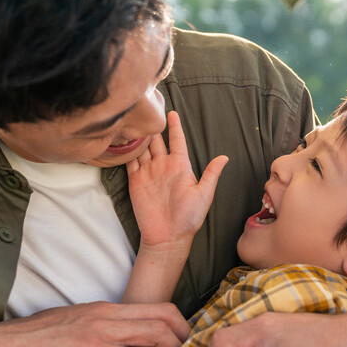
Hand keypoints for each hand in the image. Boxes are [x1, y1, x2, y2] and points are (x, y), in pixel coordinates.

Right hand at [0, 301, 189, 346]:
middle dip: (186, 337)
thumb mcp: (66, 332)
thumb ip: (91, 336)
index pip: (156, 306)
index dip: (178, 324)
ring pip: (157, 333)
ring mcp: (100, 330)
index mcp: (102, 309)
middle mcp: (106, 314)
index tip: (185, 346)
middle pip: (165, 315)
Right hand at [128, 111, 228, 250]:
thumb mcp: (204, 194)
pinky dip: (126, 150)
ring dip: (138, 136)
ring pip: (142, 148)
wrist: (168, 236)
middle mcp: (163, 166)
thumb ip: (211, 174)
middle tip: (146, 111)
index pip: (177, 140)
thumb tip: (225, 157)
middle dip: (152, 127)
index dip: (174, 126)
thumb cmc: (189, 217)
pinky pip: (130, 162)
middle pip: (156, 141)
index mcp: (180, 166)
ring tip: (132, 120)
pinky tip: (122, 139)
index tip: (172, 112)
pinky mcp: (135, 181)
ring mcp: (148, 172)